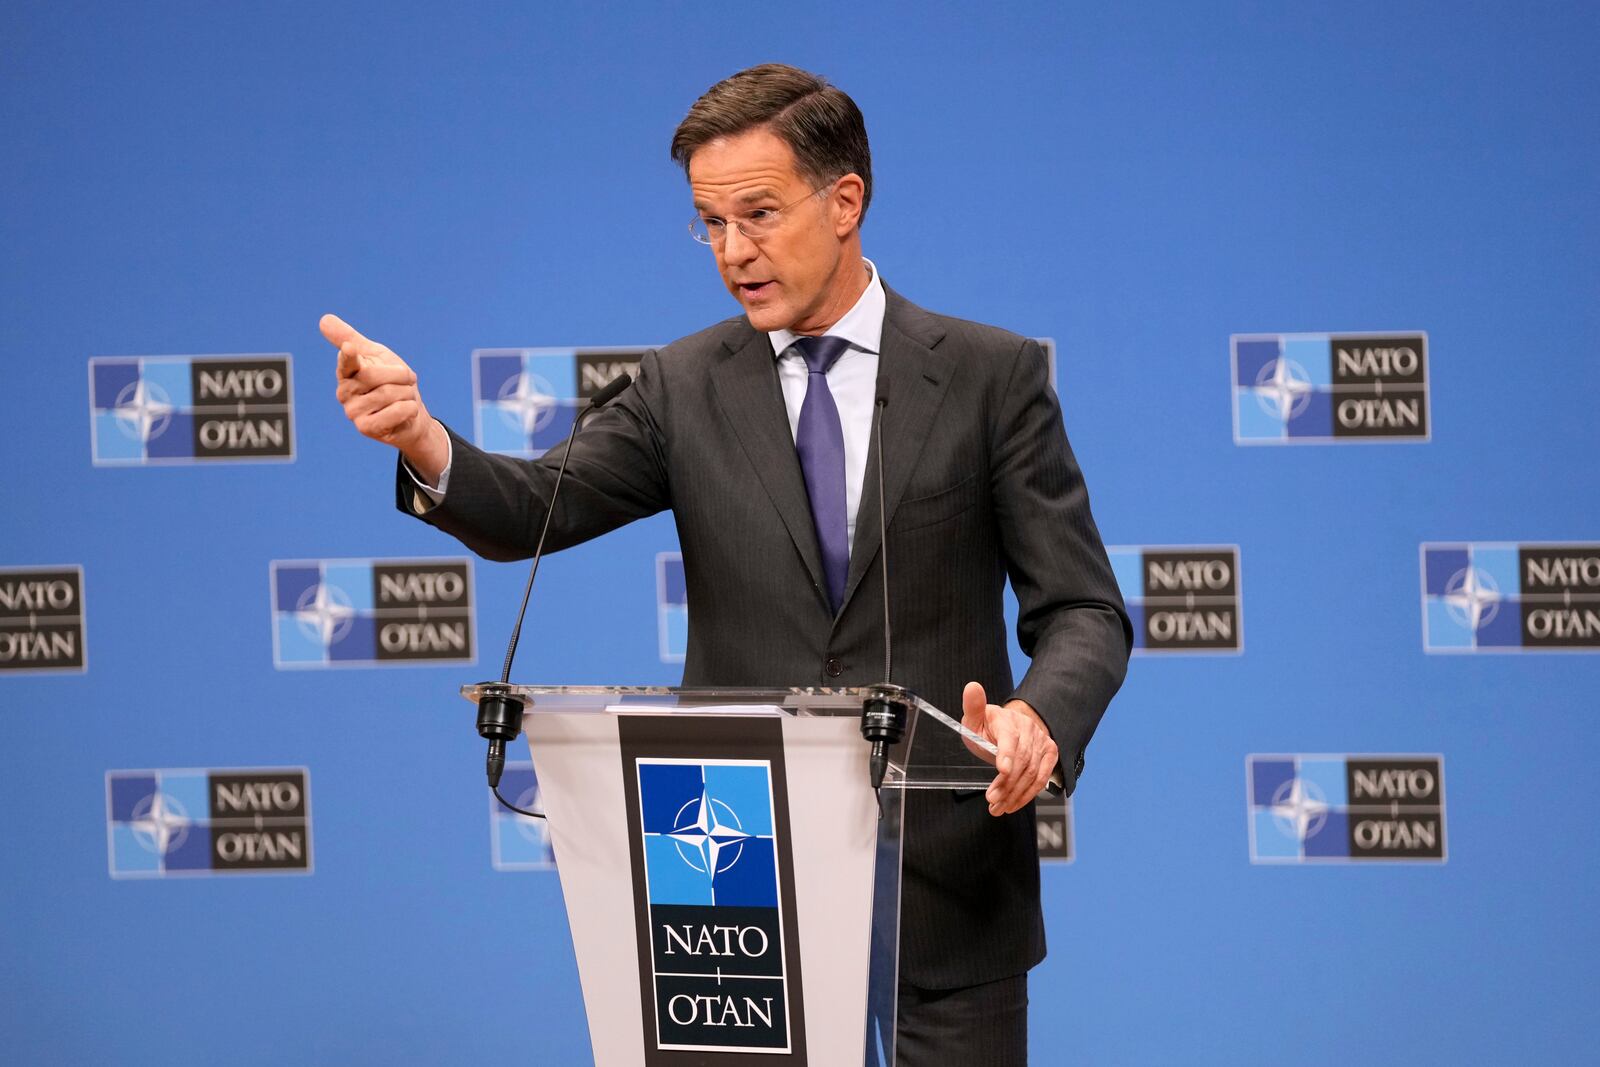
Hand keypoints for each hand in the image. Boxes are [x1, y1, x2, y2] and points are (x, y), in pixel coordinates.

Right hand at [319, 313, 448, 481]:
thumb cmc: (393, 381)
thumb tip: (323, 319)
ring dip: (407, 393)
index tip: (351, 349)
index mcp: (346, 372)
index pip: (346, 362)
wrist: (412, 414)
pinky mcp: (366, 428)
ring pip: (389, 393)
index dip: (349, 356)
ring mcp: (353, 412)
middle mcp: (344, 392)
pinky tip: (405, 412)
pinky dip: (409, 409)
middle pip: (375, 375)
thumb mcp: (376, 355)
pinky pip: (395, 411)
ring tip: (403, 398)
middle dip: (400, 376)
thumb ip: (351, 339)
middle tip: (405, 382)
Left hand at [960, 681, 1058, 816]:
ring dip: (1015, 794)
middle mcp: (1029, 729)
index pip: (1010, 738)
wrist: (1012, 725)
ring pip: (1031, 773)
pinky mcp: (1050, 754)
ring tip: (998, 807)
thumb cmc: (989, 726)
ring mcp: (1042, 741)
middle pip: (1021, 761)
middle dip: (1006, 784)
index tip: (1001, 770)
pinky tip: (1013, 804)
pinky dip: (1028, 794)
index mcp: (1007, 720)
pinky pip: (1042, 778)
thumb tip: (971, 686)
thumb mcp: (974, 718)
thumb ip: (973, 707)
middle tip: (992, 801)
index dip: (1006, 754)